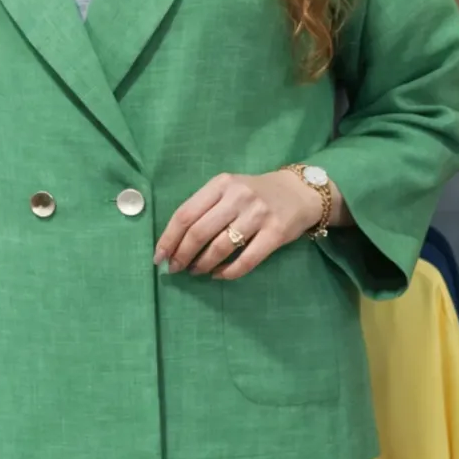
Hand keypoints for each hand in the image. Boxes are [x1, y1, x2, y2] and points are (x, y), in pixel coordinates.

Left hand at [155, 171, 325, 279]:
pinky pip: (246, 260)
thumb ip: (204, 208)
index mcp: (221, 184)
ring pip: (220, 247)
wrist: (299, 192)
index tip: (159, 257)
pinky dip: (228, 272)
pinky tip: (219, 275)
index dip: (168, 238)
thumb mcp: (228, 190)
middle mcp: (238, 196)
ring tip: (196, 271)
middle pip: (199, 232)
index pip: (185, 214)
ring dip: (203, 264)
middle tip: (176, 269)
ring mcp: (258, 214)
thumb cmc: (254, 194)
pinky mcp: (276, 233)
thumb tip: (174, 243)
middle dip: (182, 255)